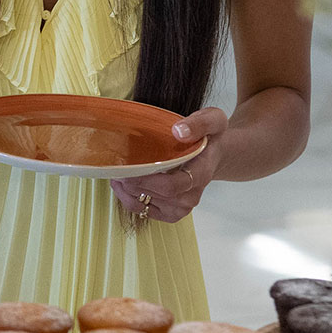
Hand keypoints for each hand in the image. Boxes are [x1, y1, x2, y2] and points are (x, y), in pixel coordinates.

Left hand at [109, 106, 228, 223]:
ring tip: (117, 173)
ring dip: (126, 191)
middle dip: (131, 182)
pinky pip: (144, 211)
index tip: (128, 168)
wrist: (214, 154)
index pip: (172, 186)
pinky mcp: (171, 212)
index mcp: (201, 173)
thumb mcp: (213, 120)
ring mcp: (182, 206)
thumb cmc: (210, 137)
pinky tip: (124, 184)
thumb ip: (199, 124)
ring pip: (145, 204)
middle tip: (116, 166)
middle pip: (156, 195)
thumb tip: (179, 131)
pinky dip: (128, 198)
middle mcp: (192, 194)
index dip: (146, 180)